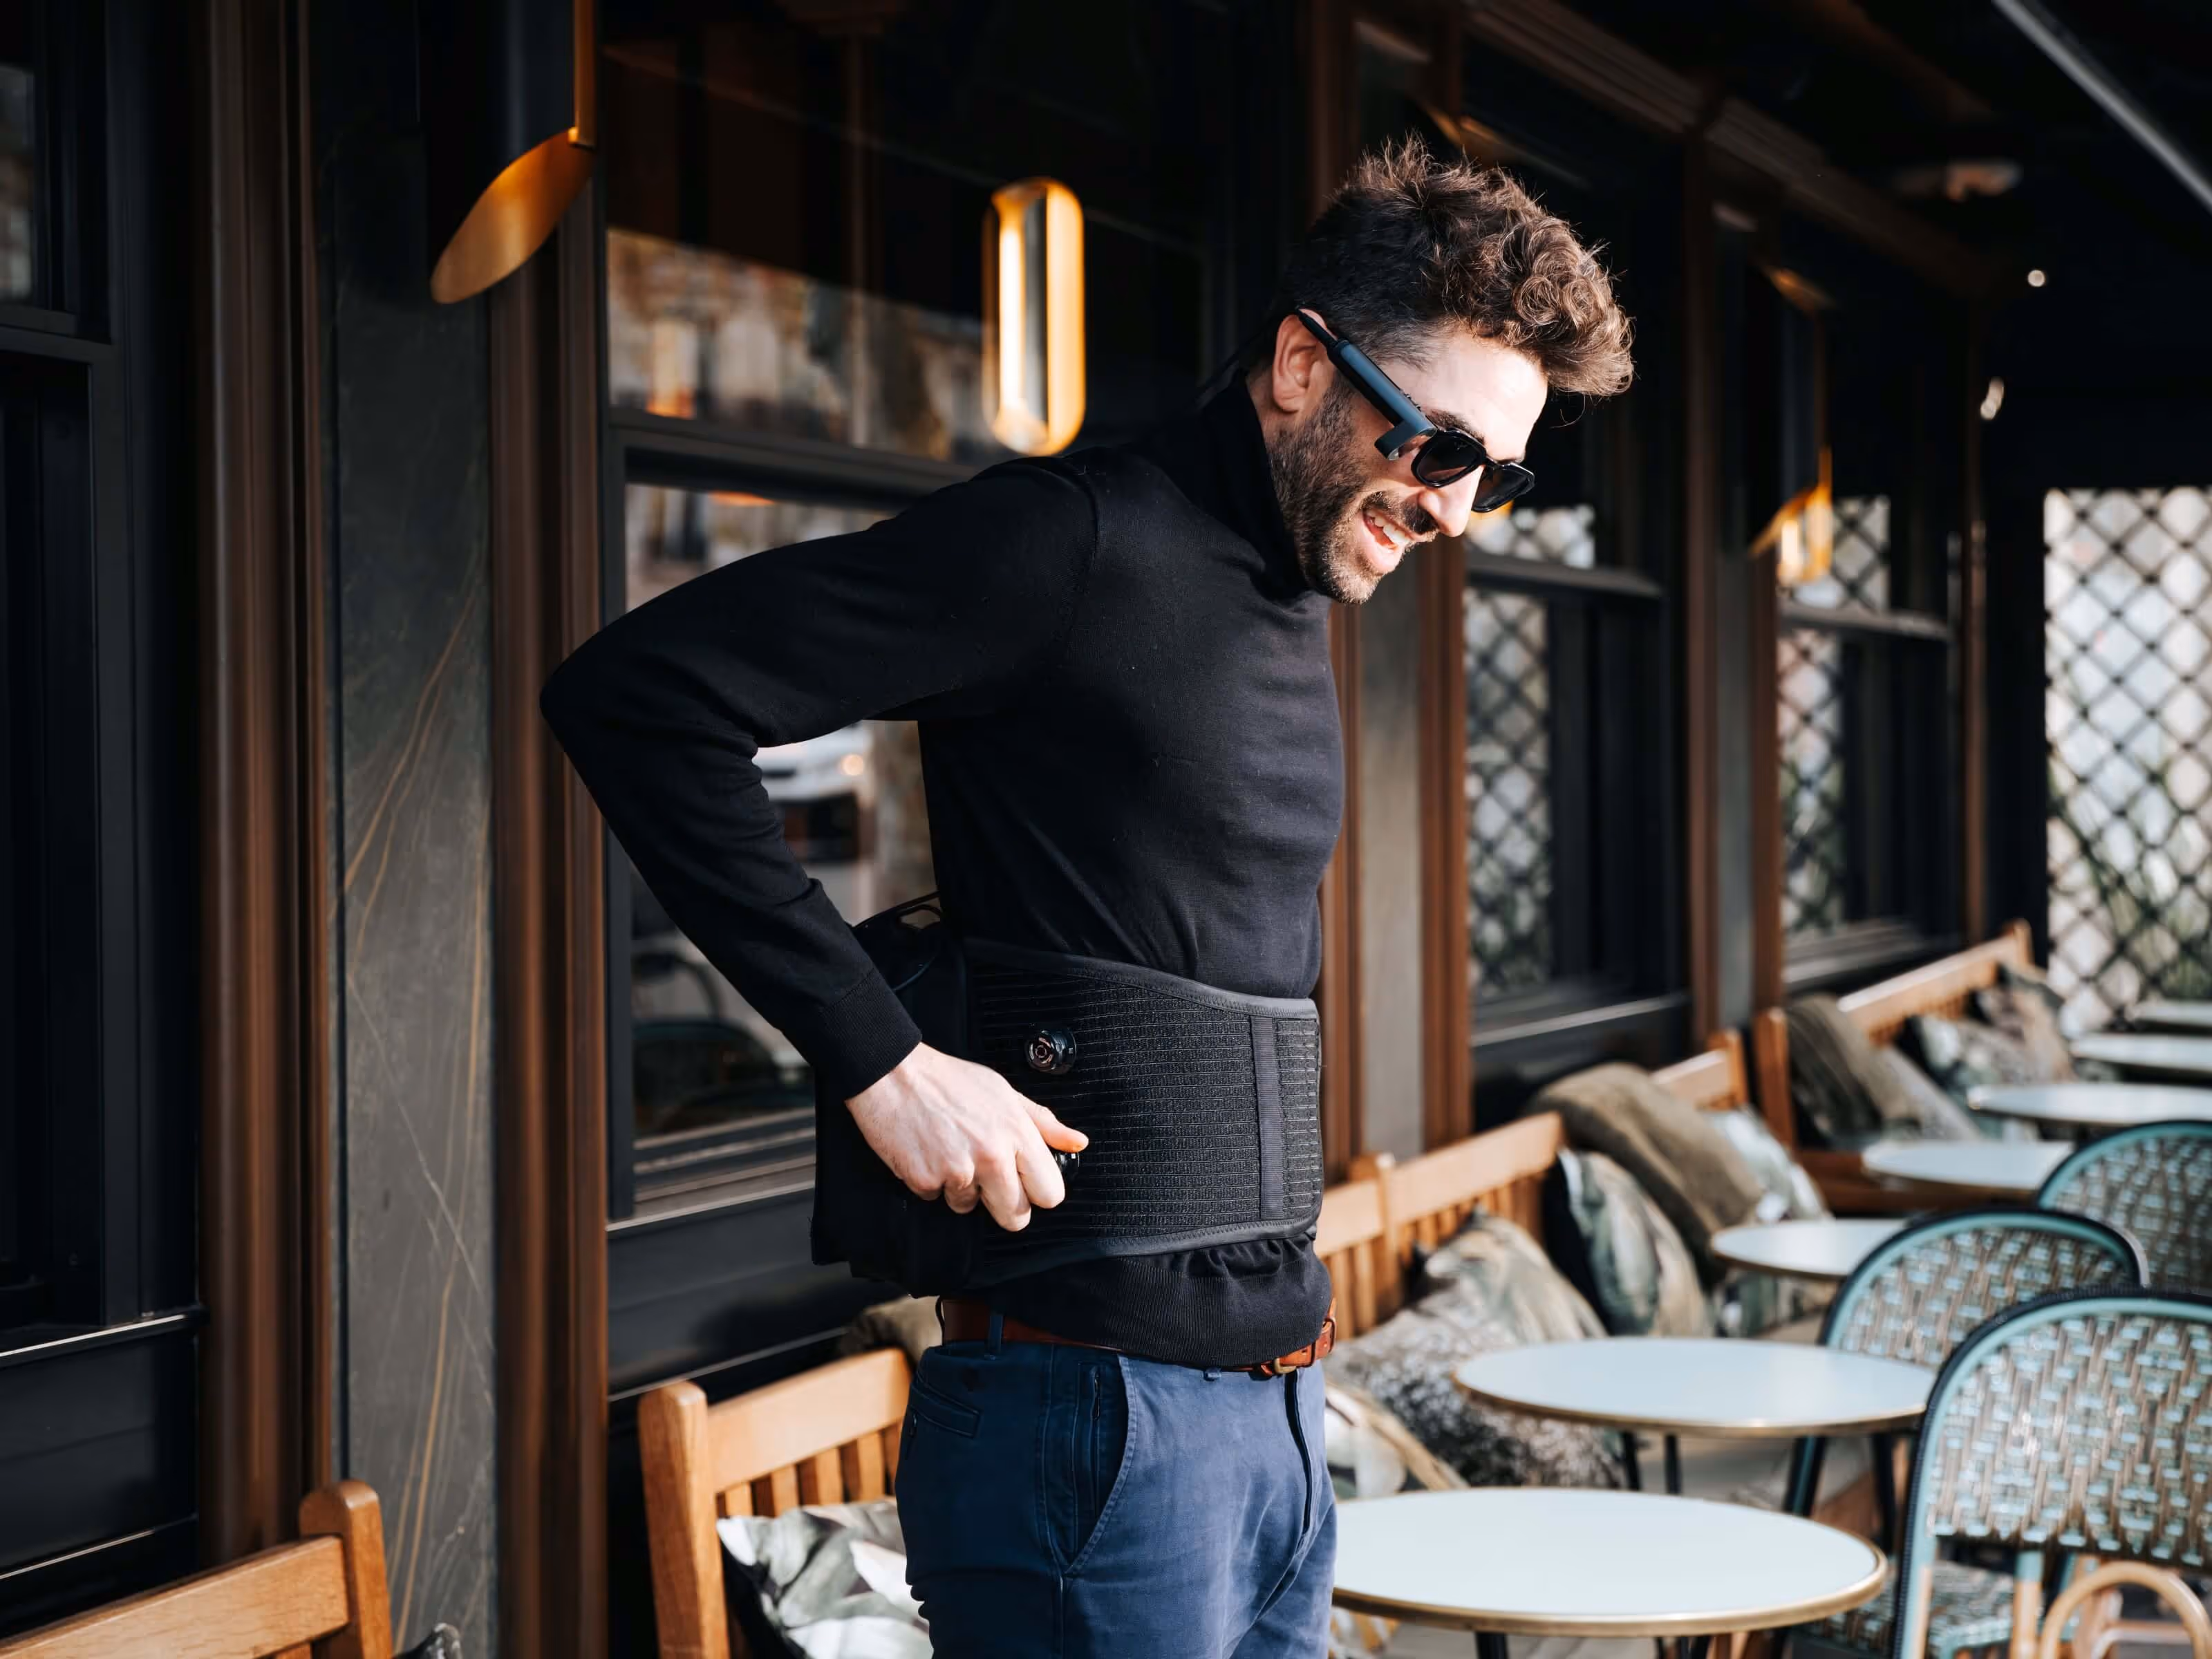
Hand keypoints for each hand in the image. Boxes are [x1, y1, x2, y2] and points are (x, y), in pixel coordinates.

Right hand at [846, 1044, 1087, 1231]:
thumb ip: (1044, 1123)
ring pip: (970, 1208)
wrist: (894, 1074)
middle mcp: (992, 1155)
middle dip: (1004, 1204)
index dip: (1038, 1192)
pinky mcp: (925, 1181)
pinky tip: (928, 1152)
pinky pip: (937, 1199)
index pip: (1050, 1193)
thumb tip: (1077, 1143)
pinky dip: (931, 1182)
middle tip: (986, 1177)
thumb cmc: (950, 1080)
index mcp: (1016, 1133)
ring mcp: (958, 1170)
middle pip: (1016, 1217)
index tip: (1025, 1184)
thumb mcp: (1005, 1092)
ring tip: (950, 1151)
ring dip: (961, 1189)